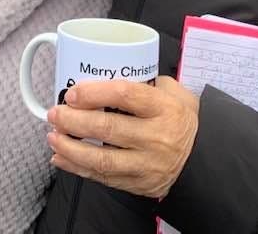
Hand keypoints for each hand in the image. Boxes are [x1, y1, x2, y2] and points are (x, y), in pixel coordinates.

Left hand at [46, 77, 199, 199]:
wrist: (204, 157)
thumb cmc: (182, 118)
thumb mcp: (174, 91)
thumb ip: (145, 80)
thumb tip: (106, 73)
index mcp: (164, 108)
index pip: (124, 95)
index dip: (94, 93)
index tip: (72, 93)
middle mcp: (157, 137)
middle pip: (107, 128)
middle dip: (73, 121)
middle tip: (55, 113)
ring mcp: (148, 164)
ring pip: (102, 159)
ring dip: (70, 148)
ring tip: (52, 136)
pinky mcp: (140, 184)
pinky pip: (104, 178)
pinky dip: (78, 169)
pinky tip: (61, 157)